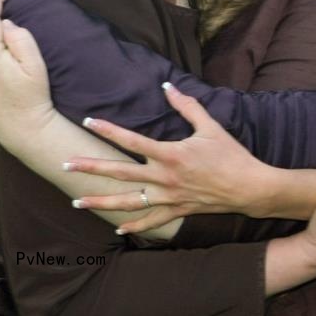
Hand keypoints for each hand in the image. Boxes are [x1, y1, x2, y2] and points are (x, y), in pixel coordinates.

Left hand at [65, 82, 267, 234]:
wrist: (250, 188)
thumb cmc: (231, 155)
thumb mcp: (210, 126)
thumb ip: (187, 106)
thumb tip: (168, 86)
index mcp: (170, 154)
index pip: (132, 140)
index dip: (109, 130)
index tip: (88, 122)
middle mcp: (164, 178)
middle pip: (120, 173)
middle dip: (90, 168)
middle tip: (66, 164)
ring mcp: (169, 197)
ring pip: (128, 202)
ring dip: (101, 202)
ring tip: (77, 202)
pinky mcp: (178, 210)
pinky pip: (152, 221)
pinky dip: (135, 225)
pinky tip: (119, 229)